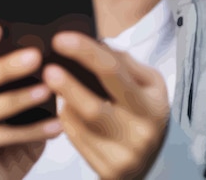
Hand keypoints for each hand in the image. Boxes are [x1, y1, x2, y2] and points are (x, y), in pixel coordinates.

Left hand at [43, 33, 169, 179]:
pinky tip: (67, 106)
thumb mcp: (148, 82)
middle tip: (48, 68)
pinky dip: (67, 118)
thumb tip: (93, 44)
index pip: (113, 72)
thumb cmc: (146, 109)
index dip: (85, 52)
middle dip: (68, 86)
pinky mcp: (107, 172)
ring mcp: (122, 157)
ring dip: (65, 101)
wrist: (157, 158)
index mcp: (150, 106)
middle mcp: (138, 134)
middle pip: (94, 107)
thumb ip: (123, 61)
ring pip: (80, 125)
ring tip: (56, 83)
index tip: (61, 39)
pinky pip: (75, 139)